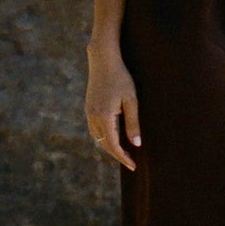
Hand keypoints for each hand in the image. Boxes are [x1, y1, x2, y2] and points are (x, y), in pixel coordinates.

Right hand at [86, 48, 141, 169]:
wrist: (103, 59)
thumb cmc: (121, 78)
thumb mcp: (131, 100)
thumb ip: (133, 123)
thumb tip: (136, 144)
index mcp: (104, 116)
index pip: (113, 145)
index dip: (123, 157)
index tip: (133, 166)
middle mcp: (93, 116)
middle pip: (103, 144)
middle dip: (117, 154)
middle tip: (131, 161)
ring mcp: (88, 112)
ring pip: (97, 137)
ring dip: (109, 146)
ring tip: (123, 151)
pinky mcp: (88, 107)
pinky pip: (94, 128)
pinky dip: (103, 136)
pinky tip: (113, 135)